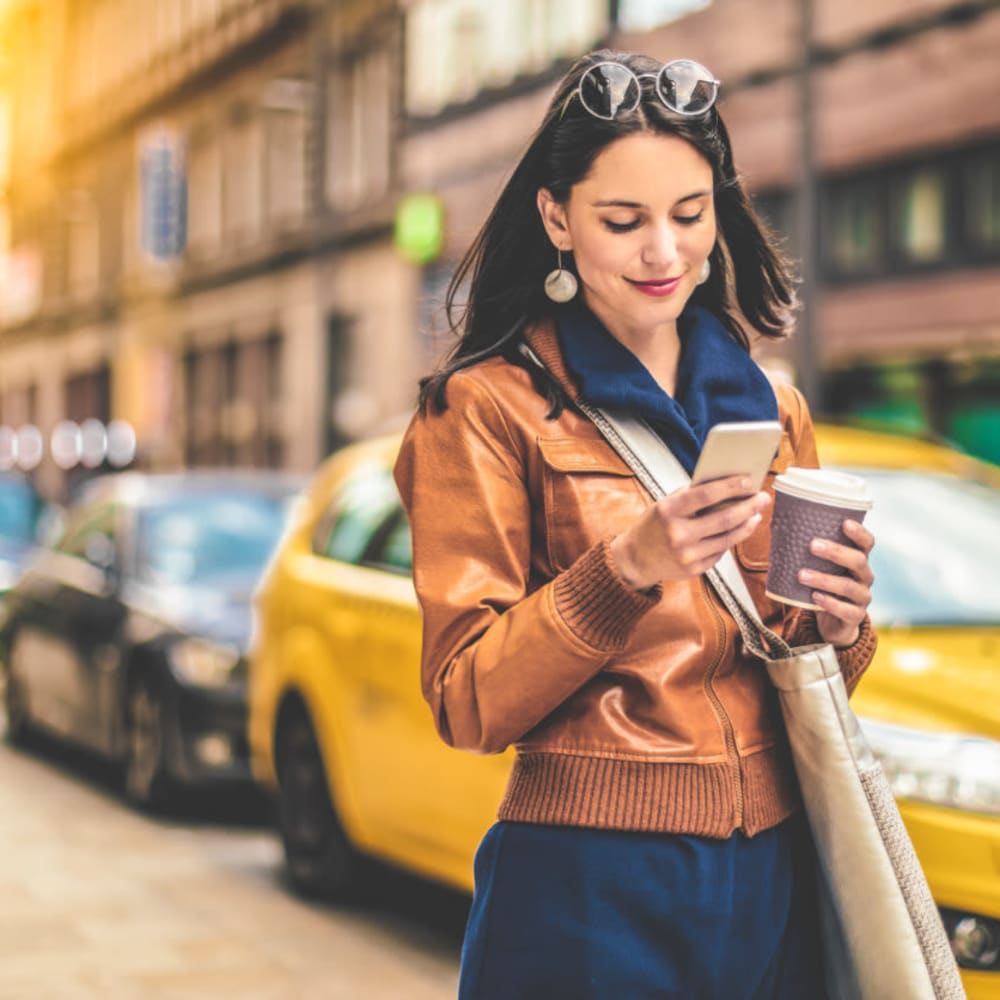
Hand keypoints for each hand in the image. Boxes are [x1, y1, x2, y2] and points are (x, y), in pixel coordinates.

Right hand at [610, 475, 770, 590]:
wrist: (636, 559)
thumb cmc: (654, 525)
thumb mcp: (665, 504)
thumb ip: (691, 496)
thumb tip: (727, 486)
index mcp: (668, 511)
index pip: (706, 495)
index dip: (730, 486)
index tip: (748, 480)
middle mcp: (678, 534)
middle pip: (724, 518)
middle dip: (748, 506)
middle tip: (763, 497)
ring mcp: (687, 555)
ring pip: (728, 538)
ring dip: (747, 524)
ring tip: (756, 514)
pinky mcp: (694, 569)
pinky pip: (720, 552)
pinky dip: (731, 539)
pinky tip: (738, 530)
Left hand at [800, 519, 874, 646]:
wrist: (832, 621)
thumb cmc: (823, 586)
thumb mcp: (820, 567)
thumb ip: (808, 550)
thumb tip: (776, 523)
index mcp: (858, 560)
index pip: (866, 543)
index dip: (859, 533)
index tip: (844, 523)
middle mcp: (865, 577)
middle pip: (858, 561)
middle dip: (836, 552)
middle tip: (812, 545)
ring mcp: (862, 597)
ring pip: (849, 586)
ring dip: (824, 579)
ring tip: (802, 575)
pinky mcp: (855, 616)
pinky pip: (846, 610)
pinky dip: (830, 603)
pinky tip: (814, 597)